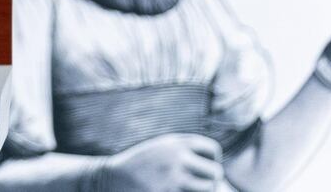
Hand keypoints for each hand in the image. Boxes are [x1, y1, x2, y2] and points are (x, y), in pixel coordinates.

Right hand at [98, 134, 222, 191]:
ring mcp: (173, 179)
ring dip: (203, 191)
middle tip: (199, 184)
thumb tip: (219, 174)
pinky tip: (176, 190)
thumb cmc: (140, 165)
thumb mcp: (160, 148)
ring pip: (209, 189)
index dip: (211, 160)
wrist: (111, 178)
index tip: (201, 167)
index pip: (212, 150)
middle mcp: (176, 158)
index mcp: (175, 143)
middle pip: (215, 172)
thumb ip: (186, 152)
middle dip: (211, 180)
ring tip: (188, 188)